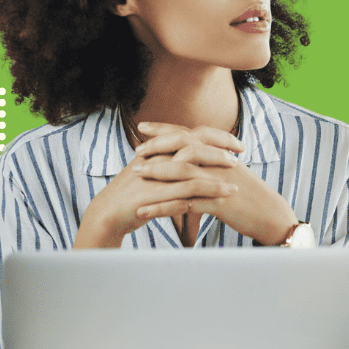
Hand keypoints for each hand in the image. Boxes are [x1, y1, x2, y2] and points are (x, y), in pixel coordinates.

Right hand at [73, 124, 243, 247]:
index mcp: (158, 150)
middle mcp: (157, 158)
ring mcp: (154, 176)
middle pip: (192, 143)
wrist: (107, 214)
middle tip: (242, 151)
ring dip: (217, 173)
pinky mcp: (154, 195)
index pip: (191, 134)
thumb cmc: (132, 196)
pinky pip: (185, 192)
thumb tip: (193, 159)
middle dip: (220, 146)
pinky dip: (207, 193)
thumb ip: (170, 164)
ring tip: (237, 178)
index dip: (215, 136)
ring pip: (191, 168)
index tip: (236, 142)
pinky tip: (223, 197)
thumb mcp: (151, 173)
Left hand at [133, 123, 298, 245]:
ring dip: (156, 172)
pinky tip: (144, 211)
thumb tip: (192, 157)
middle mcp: (219, 163)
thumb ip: (213, 162)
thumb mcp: (232, 173)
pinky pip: (184, 204)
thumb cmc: (251, 196)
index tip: (143, 127)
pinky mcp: (218, 204)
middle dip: (157, 145)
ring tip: (135, 174)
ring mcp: (219, 182)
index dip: (165, 128)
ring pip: (183, 171)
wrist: (272, 215)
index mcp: (221, 153)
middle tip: (136, 150)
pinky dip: (161, 207)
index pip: (189, 133)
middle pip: (184, 145)